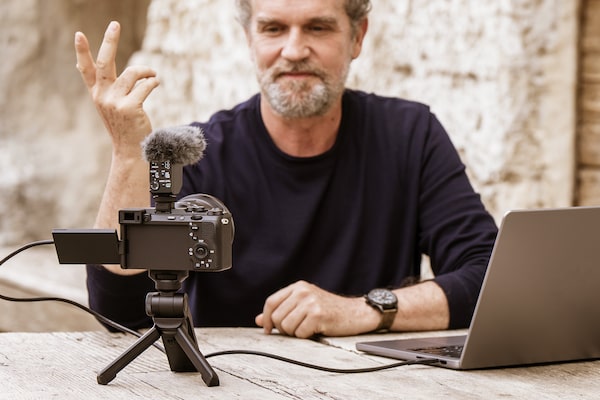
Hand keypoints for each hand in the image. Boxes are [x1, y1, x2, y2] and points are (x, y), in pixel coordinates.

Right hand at [74, 21, 158, 157]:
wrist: (131, 150)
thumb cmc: (124, 126)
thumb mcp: (110, 106)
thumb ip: (106, 88)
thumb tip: (96, 68)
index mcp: (97, 94)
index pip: (86, 69)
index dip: (82, 52)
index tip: (79, 35)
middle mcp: (103, 96)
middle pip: (104, 62)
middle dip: (109, 41)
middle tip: (115, 24)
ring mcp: (115, 102)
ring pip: (132, 73)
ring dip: (146, 71)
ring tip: (152, 74)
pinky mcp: (130, 108)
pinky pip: (145, 86)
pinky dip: (153, 82)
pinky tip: (155, 82)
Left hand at [255, 281, 379, 337]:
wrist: (356, 312)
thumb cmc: (330, 310)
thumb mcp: (304, 305)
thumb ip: (282, 310)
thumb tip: (259, 320)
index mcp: (298, 287)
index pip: (271, 302)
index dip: (266, 318)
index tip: (267, 329)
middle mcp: (303, 292)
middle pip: (277, 317)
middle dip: (283, 329)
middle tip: (296, 329)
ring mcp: (310, 302)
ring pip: (287, 327)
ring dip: (296, 333)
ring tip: (308, 327)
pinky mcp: (318, 314)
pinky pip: (300, 333)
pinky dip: (306, 336)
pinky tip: (316, 329)